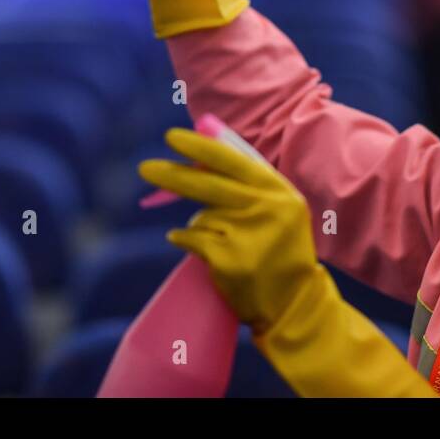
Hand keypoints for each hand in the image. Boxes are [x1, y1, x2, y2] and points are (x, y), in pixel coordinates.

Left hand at [139, 127, 319, 329]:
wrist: (294, 301)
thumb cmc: (280, 247)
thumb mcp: (278, 208)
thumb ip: (247, 180)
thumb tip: (204, 144)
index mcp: (280, 192)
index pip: (235, 160)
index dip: (201, 146)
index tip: (172, 137)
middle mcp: (267, 210)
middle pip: (209, 185)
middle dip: (173, 175)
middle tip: (145, 168)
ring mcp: (248, 236)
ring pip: (201, 215)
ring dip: (200, 224)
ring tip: (222, 240)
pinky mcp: (229, 260)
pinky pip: (191, 239)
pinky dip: (186, 239)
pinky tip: (201, 249)